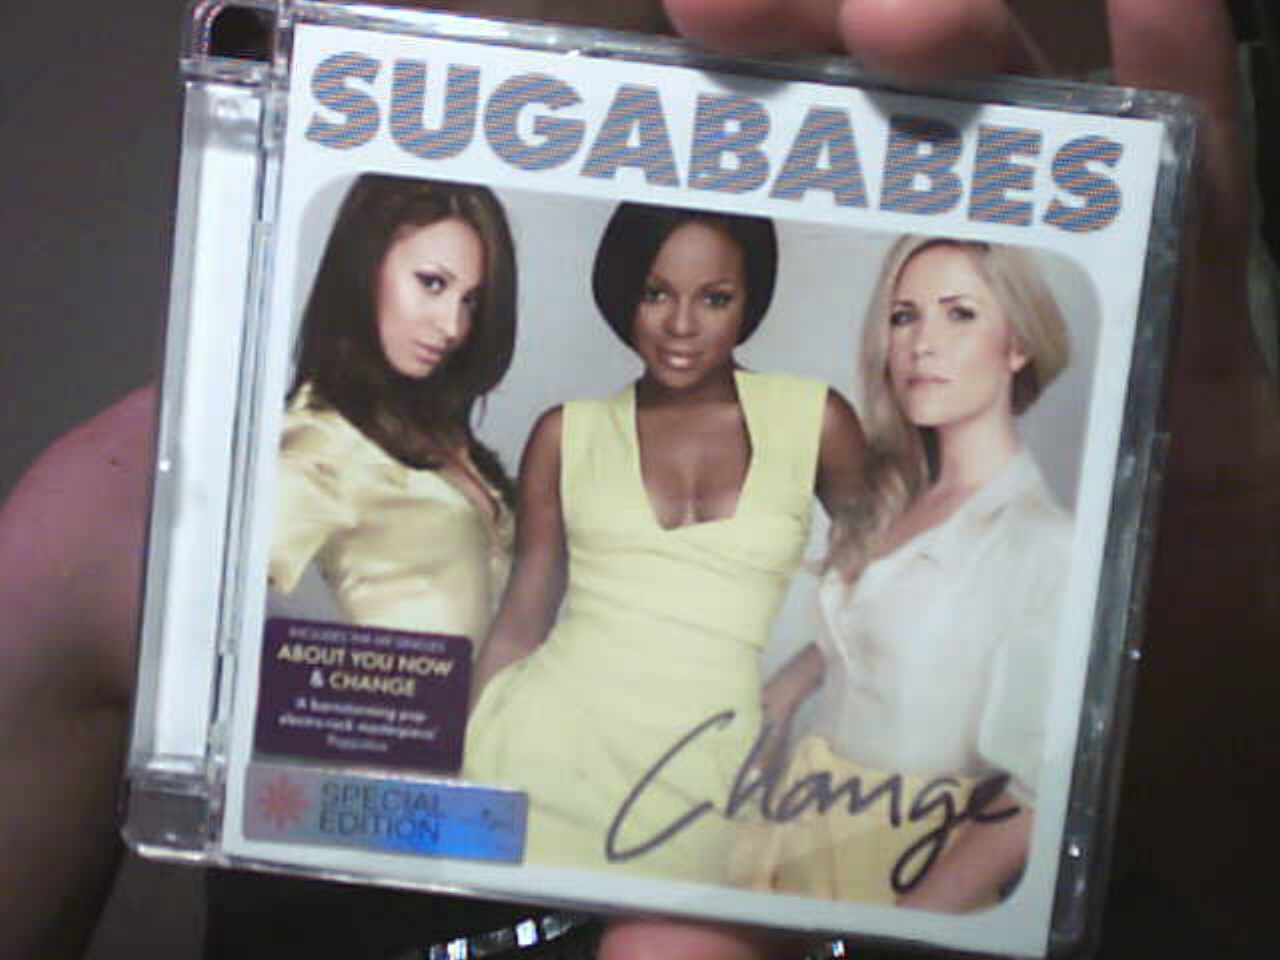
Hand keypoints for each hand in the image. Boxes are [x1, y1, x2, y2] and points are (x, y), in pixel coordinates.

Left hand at [599, 1, 1276, 955]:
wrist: (1233, 777)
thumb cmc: (1040, 800)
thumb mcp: (884, 861)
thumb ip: (778, 911)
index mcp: (861, 490)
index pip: (756, 330)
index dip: (687, 235)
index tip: (607, 154)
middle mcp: (956, 396)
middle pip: (871, 197)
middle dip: (804, 83)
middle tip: (717, 10)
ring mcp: (1085, 352)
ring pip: (1019, 157)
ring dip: (964, 53)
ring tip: (894, 5)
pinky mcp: (1216, 348)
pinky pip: (1205, 193)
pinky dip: (1173, 87)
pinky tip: (1145, 1)